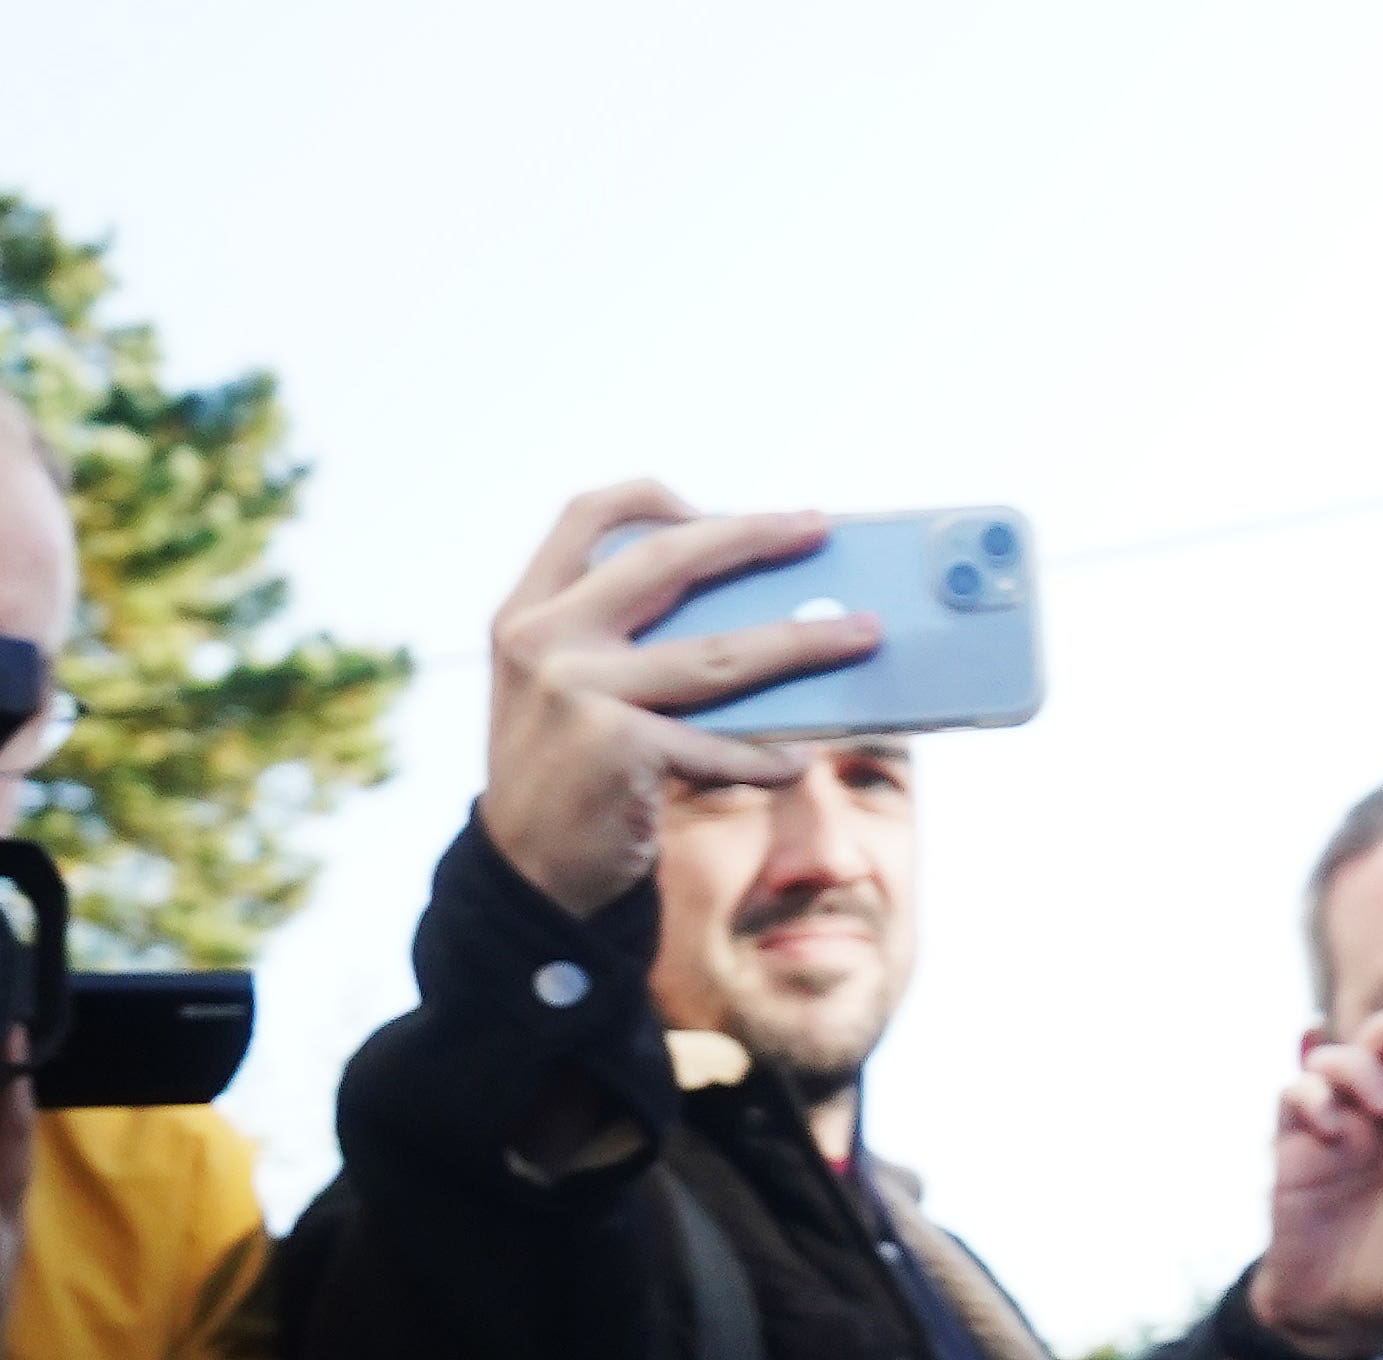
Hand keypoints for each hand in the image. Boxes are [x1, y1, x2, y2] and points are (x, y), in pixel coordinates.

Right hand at [477, 482, 878, 917]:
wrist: (522, 884)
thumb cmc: (566, 778)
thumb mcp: (565, 689)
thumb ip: (622, 639)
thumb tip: (755, 598)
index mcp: (529, 613)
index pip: (585, 516)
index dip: (653, 497)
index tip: (715, 505)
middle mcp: (545, 641)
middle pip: (670, 561)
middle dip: (754, 536)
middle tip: (817, 528)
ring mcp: (578, 693)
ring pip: (718, 654)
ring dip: (804, 640)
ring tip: (860, 633)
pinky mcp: (617, 750)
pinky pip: (718, 745)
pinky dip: (766, 756)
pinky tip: (800, 760)